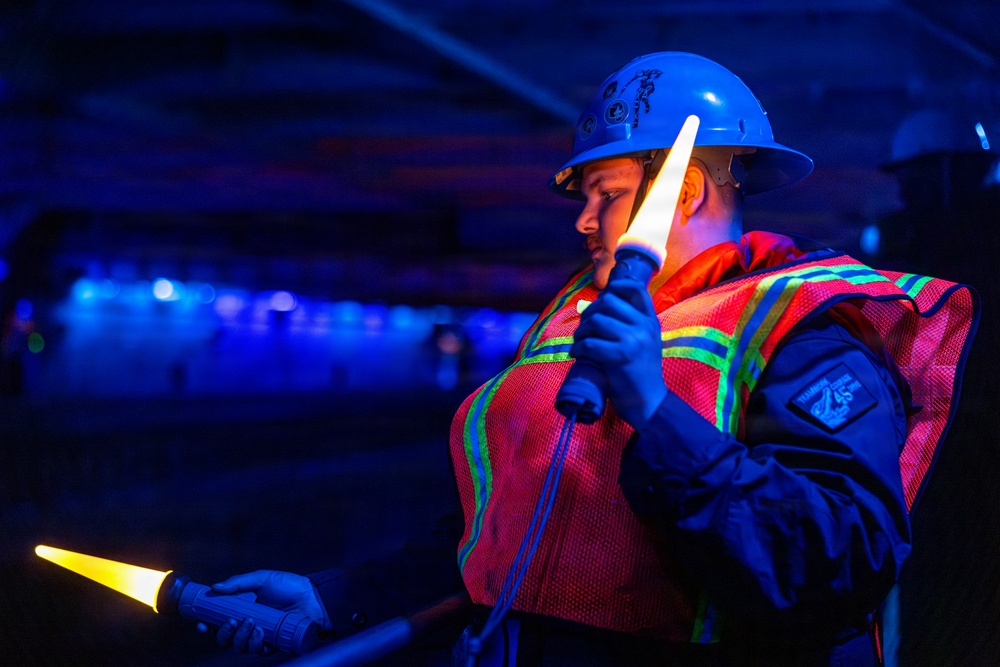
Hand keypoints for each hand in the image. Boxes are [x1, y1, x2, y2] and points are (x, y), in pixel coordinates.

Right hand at [212, 570, 329, 654]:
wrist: (314, 597)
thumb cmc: (289, 586)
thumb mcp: (263, 579)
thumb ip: (238, 583)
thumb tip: (214, 587)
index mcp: (242, 610)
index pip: (218, 622)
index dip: (207, 626)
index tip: (202, 624)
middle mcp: (248, 625)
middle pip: (225, 639)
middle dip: (224, 633)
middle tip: (233, 622)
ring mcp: (260, 636)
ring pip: (239, 647)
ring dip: (241, 637)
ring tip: (252, 623)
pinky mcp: (273, 645)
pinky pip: (258, 651)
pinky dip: (256, 643)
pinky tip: (261, 632)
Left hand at [570, 278, 665, 427]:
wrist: (649, 402)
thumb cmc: (640, 373)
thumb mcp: (644, 343)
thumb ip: (630, 325)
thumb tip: (599, 306)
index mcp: (650, 321)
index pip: (636, 289)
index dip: (616, 286)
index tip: (603, 297)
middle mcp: (644, 326)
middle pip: (608, 301)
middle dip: (590, 312)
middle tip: (584, 328)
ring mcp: (633, 340)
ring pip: (596, 320)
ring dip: (581, 331)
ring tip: (580, 343)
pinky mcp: (620, 356)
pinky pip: (589, 343)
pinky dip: (577, 348)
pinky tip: (577, 355)